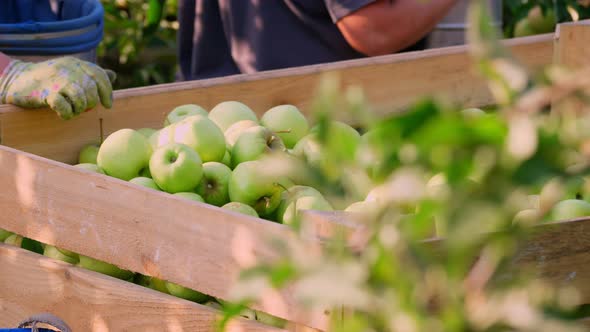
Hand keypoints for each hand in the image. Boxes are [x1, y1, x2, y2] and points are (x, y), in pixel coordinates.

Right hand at [0, 57, 115, 119]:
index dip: (107, 92)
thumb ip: (91, 75)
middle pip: (91, 89)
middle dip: (91, 103)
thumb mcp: (72, 71)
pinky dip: (67, 114)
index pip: (100, 76)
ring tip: (73, 111)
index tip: (107, 105)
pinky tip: (64, 114)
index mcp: (77, 63)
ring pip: (80, 97)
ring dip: (80, 109)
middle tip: (83, 108)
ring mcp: (56, 80)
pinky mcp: (44, 93)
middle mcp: (68, 69)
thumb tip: (113, 76)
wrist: (18, 79)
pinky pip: (63, 106)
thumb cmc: (50, 78)